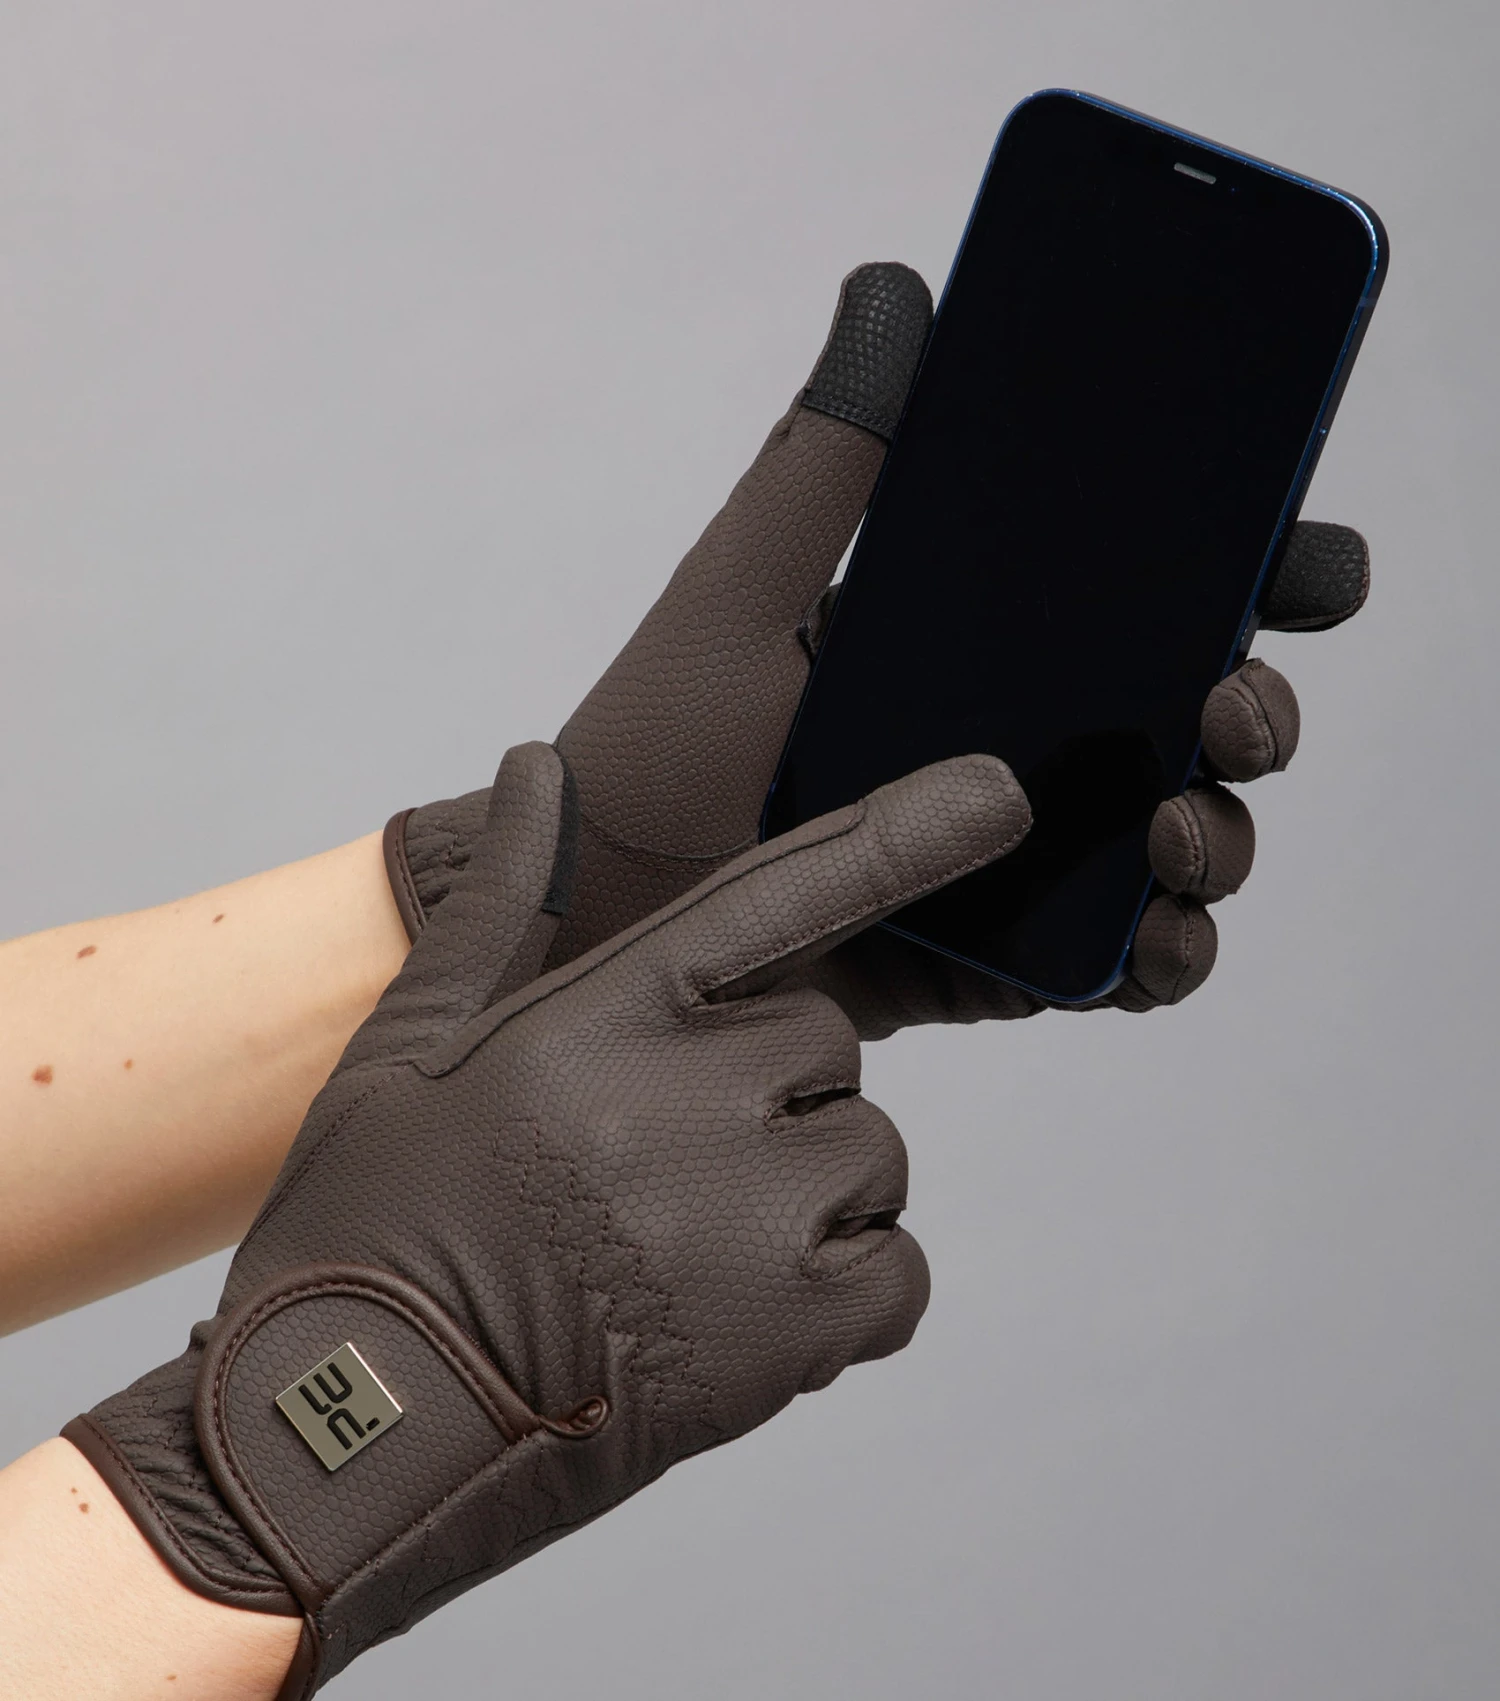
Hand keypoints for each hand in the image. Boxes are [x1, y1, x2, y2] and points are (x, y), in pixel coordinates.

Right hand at [64, 748, 1029, 1696]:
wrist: (346, 1435)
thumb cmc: (370, 1230)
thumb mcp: (411, 1046)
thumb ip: (504, 899)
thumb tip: (535, 765)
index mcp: (601, 1014)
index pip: (779, 897)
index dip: (898, 837)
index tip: (997, 792)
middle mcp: (687, 1098)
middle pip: (826, 1043)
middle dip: (774, 1090)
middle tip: (665, 1167)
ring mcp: (745, 1218)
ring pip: (867, 1154)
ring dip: (810, 1193)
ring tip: (682, 1255)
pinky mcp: (783, 1336)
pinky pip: (896, 1273)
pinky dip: (848, 1291)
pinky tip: (742, 1316)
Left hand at [386, 264, 1370, 1033]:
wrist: (596, 917)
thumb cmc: (655, 745)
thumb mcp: (741, 588)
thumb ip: (829, 460)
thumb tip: (897, 286)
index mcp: (975, 643)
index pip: (1145, 596)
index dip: (1244, 572)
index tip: (1294, 558)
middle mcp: (1015, 745)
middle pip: (1188, 720)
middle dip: (1251, 709)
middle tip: (1234, 701)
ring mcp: (1015, 857)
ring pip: (1176, 840)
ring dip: (1221, 833)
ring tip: (1182, 827)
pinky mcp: (996, 959)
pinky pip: (1117, 962)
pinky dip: (1165, 955)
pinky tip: (1157, 936)